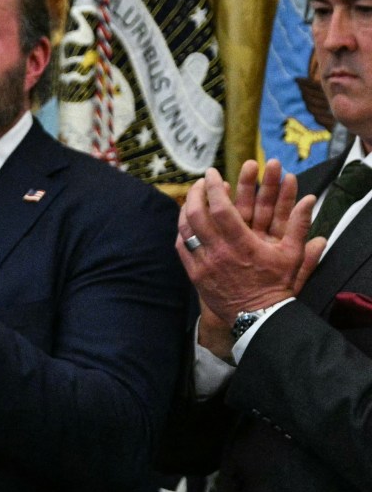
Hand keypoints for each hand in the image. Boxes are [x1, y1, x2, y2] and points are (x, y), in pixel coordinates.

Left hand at [177, 165, 323, 326]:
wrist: (258, 317)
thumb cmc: (276, 284)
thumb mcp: (292, 255)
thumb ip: (300, 225)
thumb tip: (310, 199)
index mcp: (242, 244)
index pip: (221, 209)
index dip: (214, 188)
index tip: (212, 174)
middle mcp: (218, 253)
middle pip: (197, 216)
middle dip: (196, 194)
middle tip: (199, 182)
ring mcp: (203, 265)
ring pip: (185, 231)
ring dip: (186, 210)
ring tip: (191, 198)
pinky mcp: (195, 276)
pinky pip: (182, 248)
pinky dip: (182, 232)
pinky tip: (186, 223)